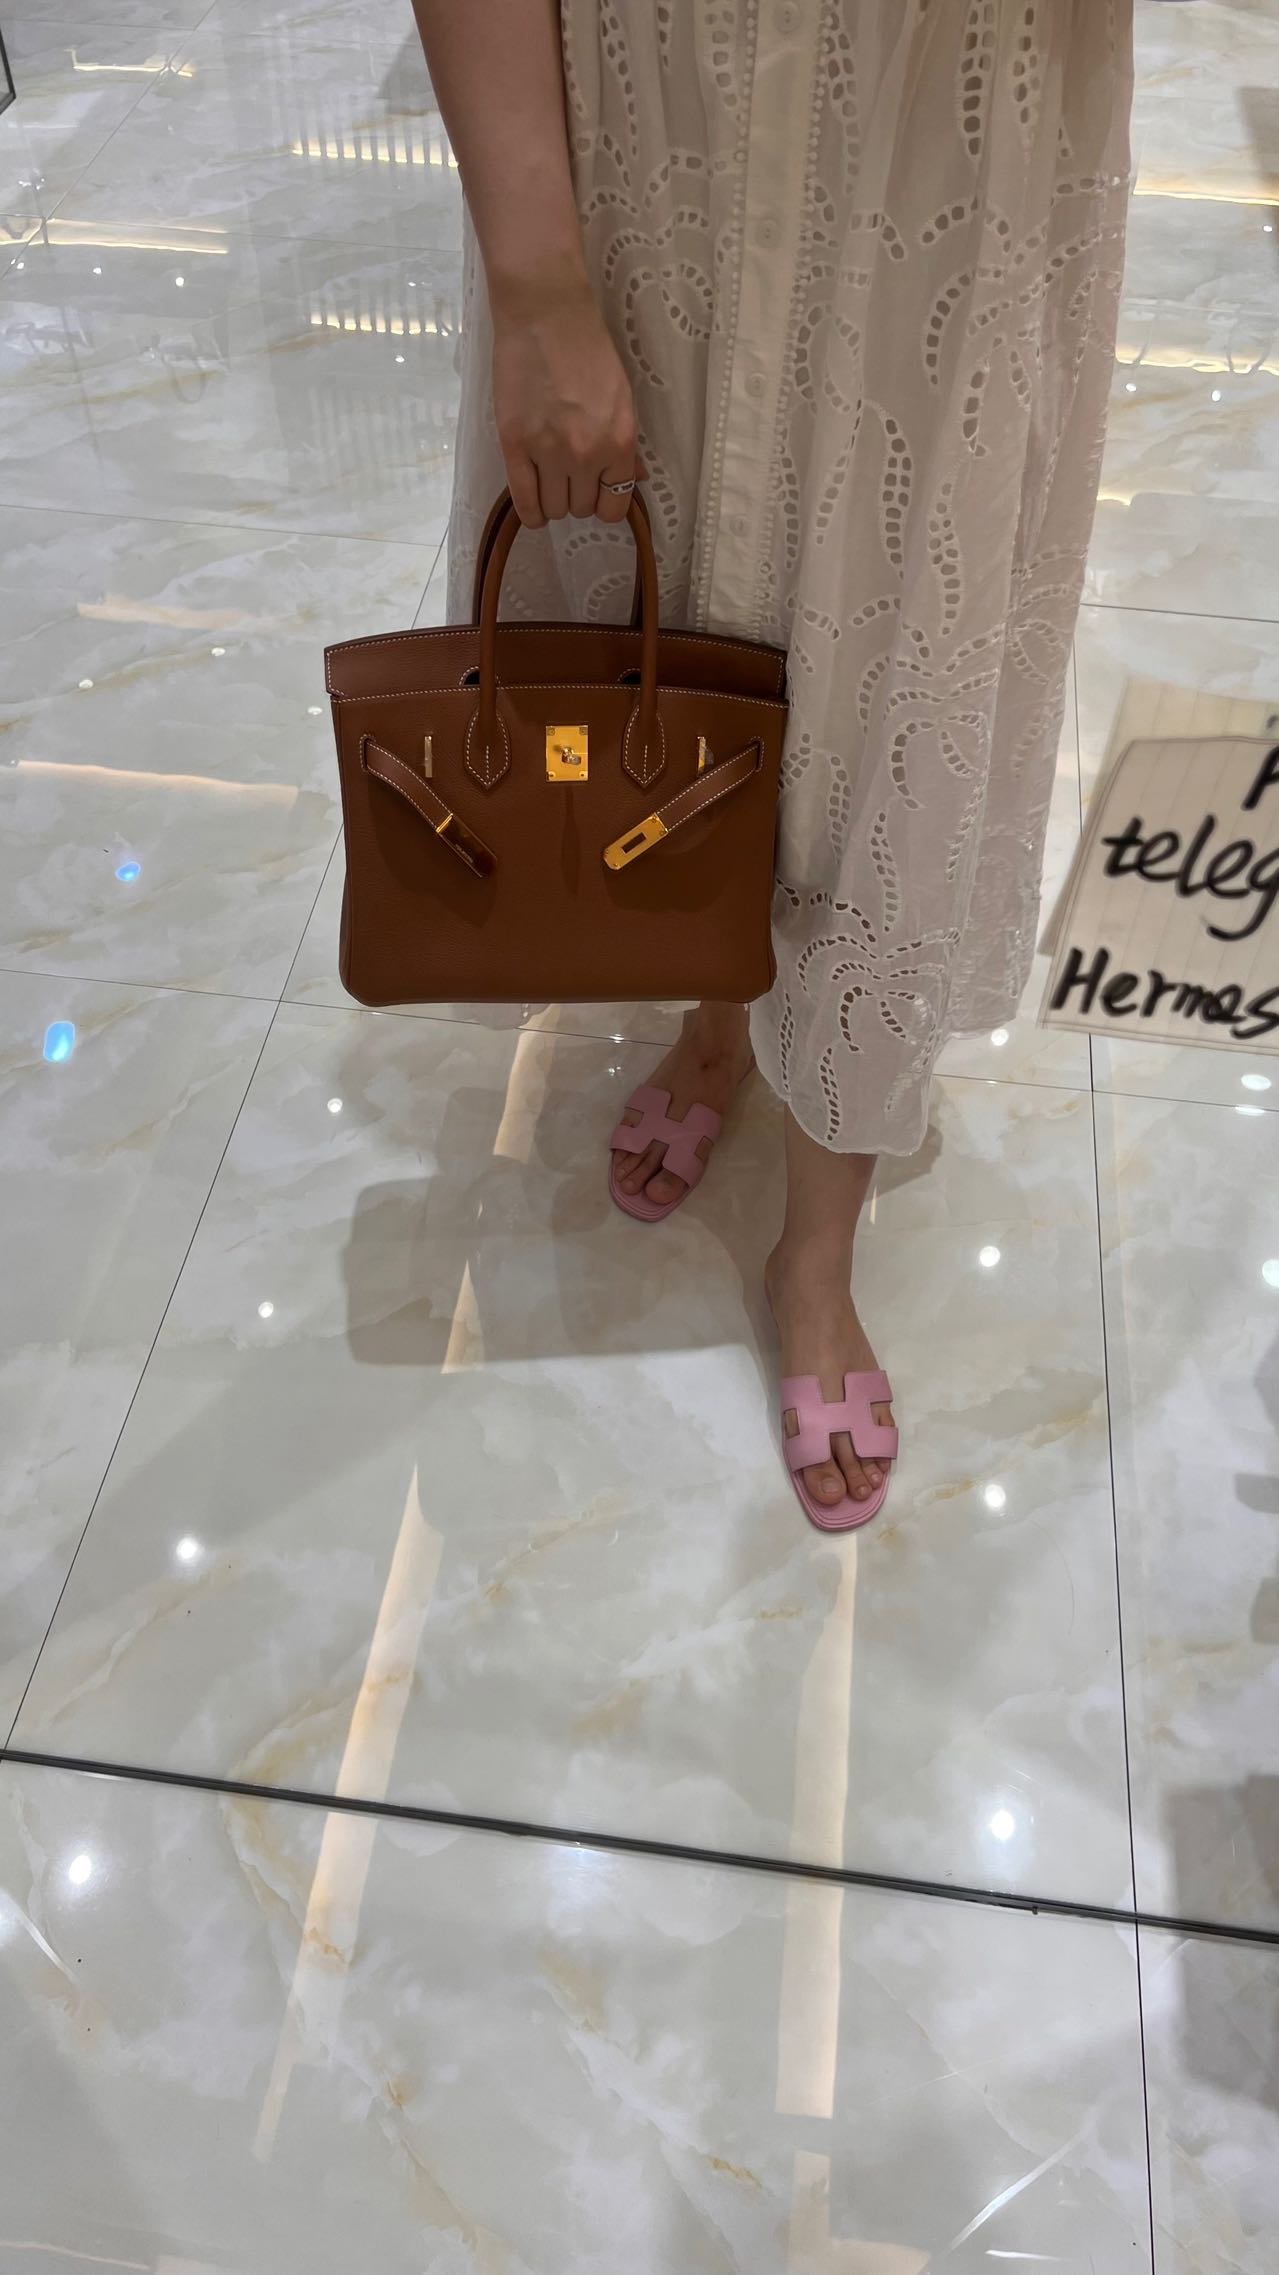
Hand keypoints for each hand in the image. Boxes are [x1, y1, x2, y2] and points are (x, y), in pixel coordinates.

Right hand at [490, 266, 639, 527]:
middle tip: (569, 474)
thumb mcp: (621, 397)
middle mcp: (586, 455)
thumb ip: (625, 444)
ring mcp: (547, 452)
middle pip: (580, 508)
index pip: (615, 505)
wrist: (546, 313)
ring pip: (553, 508)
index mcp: (618, 442)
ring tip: (548, 480)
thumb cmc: (588, 349)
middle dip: (577, 495)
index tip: (596, 492)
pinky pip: (524, 501)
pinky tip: (531, 507)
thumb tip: (631, 479)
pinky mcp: (514, 445)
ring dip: (553, 500)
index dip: (605, 503)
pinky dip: (530, 512)